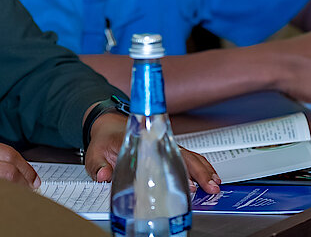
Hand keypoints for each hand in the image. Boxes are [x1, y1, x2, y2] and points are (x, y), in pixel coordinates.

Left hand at [83, 113, 220, 194]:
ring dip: (203, 169)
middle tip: (210, 186)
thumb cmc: (104, 139)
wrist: (108, 123)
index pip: (162, 153)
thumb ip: (98, 165)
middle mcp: (156, 140)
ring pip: (188, 155)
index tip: (188, 180)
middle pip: (181, 154)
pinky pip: (187, 156)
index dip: (176, 166)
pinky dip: (200, 166)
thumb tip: (104, 175)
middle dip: (198, 171)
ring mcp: (164, 143)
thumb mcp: (95, 153)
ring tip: (215, 184)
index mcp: (138, 140)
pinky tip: (209, 177)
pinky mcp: (168, 148)